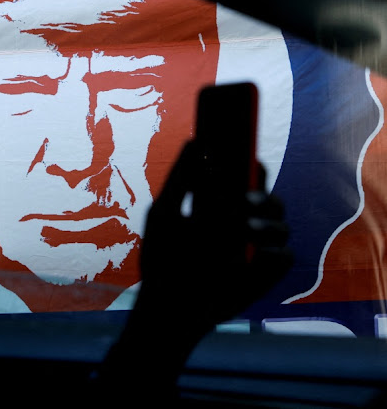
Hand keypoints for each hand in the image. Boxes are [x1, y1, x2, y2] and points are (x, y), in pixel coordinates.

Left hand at [97, 140, 291, 394]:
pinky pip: (285, 256)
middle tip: (243, 201)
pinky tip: (254, 254)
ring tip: (244, 230)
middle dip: (262, 196)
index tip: (246, 158)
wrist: (166, 305)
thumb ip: (181, 179)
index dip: (251, 164)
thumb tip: (195, 142)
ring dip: (267, 222)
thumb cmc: (162, 257)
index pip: (246, 177)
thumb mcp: (165, 214)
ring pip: (282, 224)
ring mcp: (257, 249)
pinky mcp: (265, 273)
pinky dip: (273, 253)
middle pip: (270, 198)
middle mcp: (244, 224)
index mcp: (221, 205)